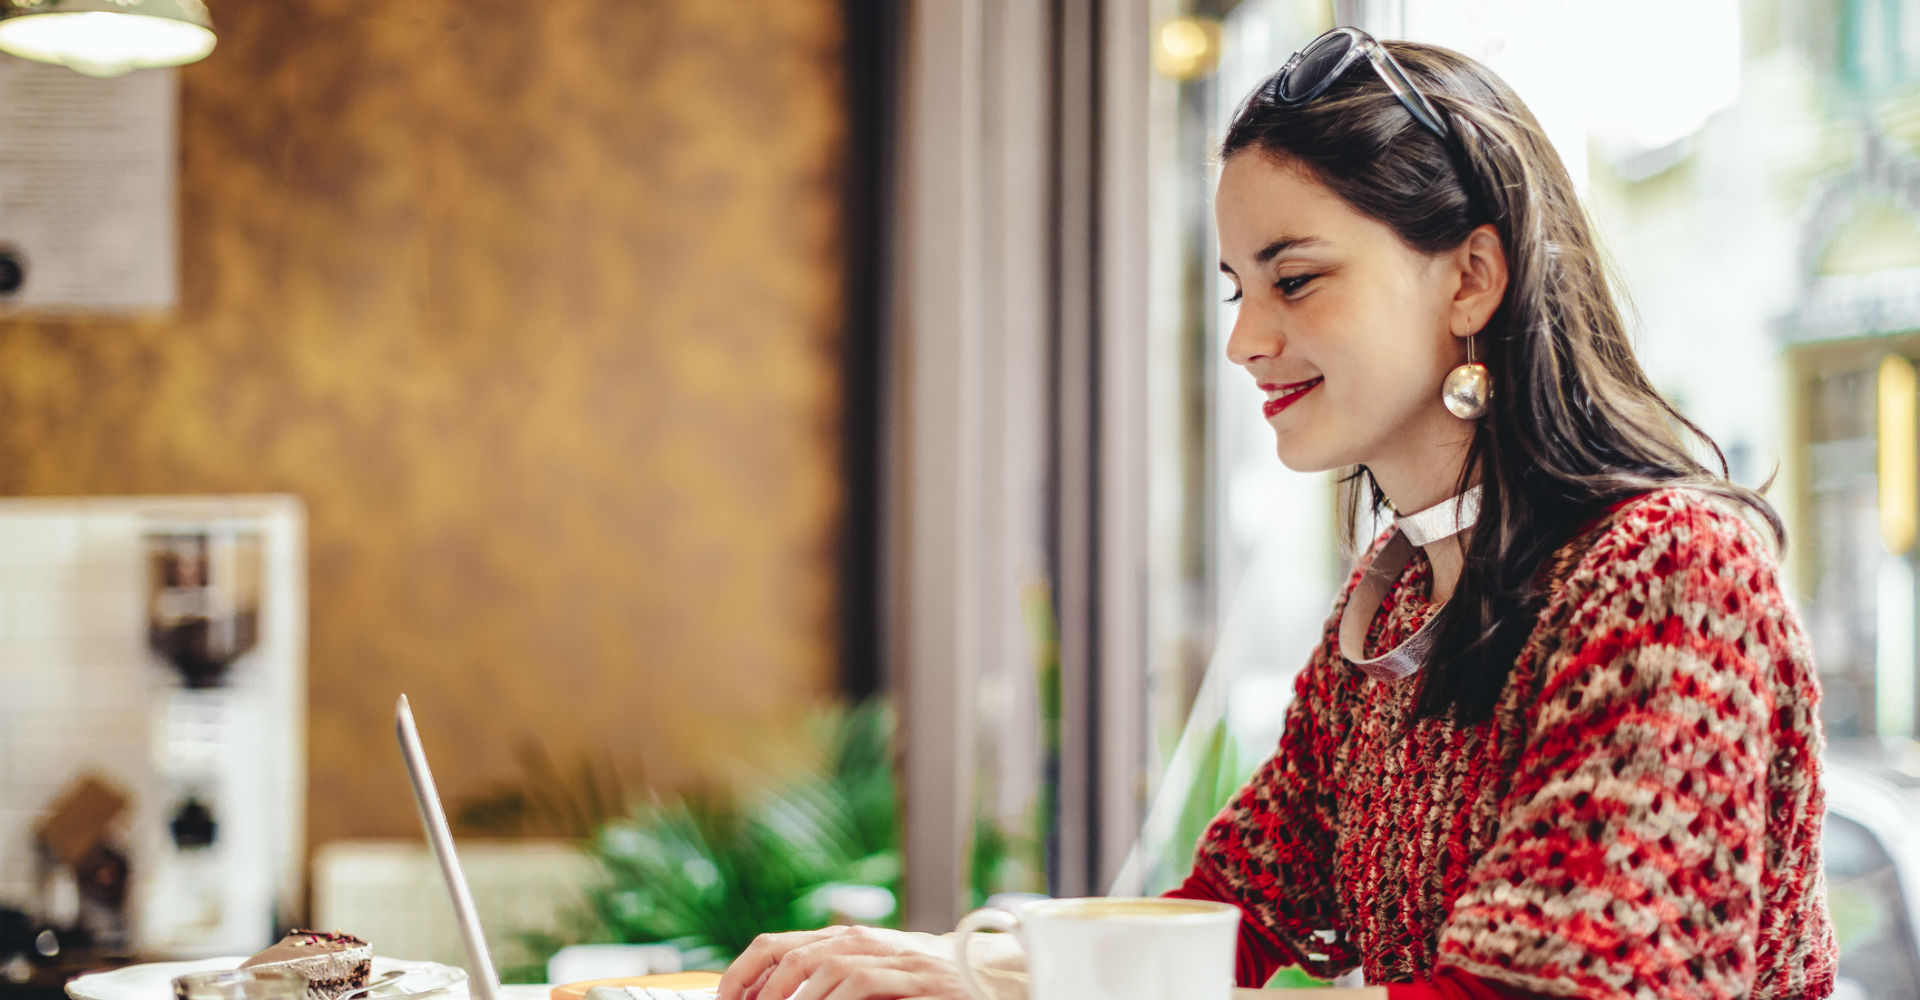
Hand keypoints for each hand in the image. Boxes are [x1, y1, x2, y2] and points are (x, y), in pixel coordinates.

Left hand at [716, 925, 995, 999]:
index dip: (741, 975)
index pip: (774, 946)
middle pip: (792, 956)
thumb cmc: (924, 984)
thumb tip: (769, 997)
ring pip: (825, 968)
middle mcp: (862, 941)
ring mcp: (889, 956)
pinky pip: (862, 982)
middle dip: (763, 994)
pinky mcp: (914, 977)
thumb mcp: (870, 979)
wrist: (990, 978)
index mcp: (843, 940)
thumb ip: (829, 983)